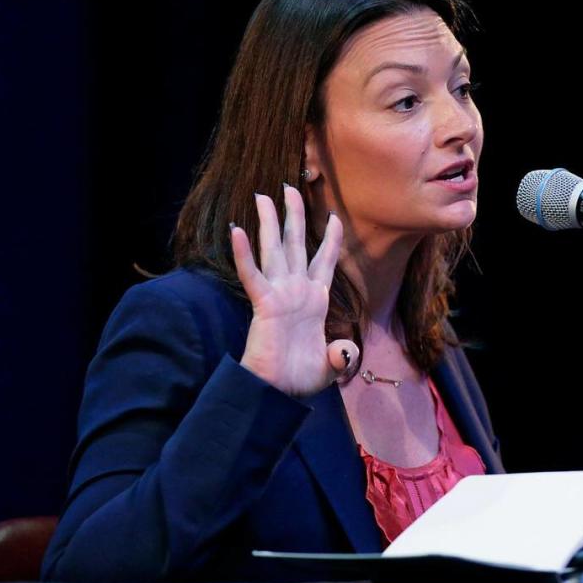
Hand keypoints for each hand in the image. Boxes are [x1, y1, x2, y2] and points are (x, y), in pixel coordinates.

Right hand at [230, 184, 359, 398]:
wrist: (277, 394)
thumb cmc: (299, 379)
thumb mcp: (330, 366)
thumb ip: (342, 355)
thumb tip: (345, 350)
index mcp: (314, 300)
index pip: (324, 262)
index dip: (330, 239)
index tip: (335, 216)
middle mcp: (296, 291)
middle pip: (296, 244)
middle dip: (294, 215)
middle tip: (290, 188)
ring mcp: (279, 295)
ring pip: (275, 250)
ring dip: (269, 223)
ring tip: (264, 196)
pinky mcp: (264, 304)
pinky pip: (252, 274)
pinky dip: (244, 253)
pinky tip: (237, 230)